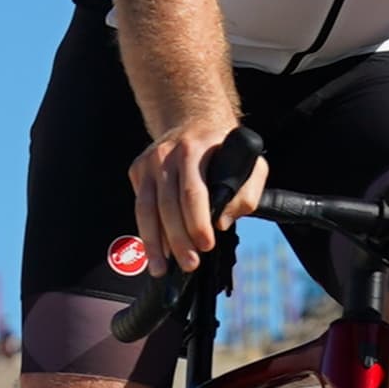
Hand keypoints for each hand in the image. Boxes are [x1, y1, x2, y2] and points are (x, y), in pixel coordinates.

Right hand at [130, 126, 265, 272]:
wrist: (192, 119)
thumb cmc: (224, 147)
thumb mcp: (251, 163)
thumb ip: (247, 194)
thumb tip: (222, 222)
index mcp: (194, 150)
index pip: (193, 192)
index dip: (198, 222)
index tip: (206, 245)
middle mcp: (166, 154)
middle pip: (167, 205)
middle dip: (178, 240)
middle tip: (189, 264)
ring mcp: (148, 162)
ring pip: (146, 209)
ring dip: (154, 243)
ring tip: (162, 268)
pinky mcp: (137, 170)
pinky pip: (140, 206)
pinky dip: (147, 231)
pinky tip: (157, 250)